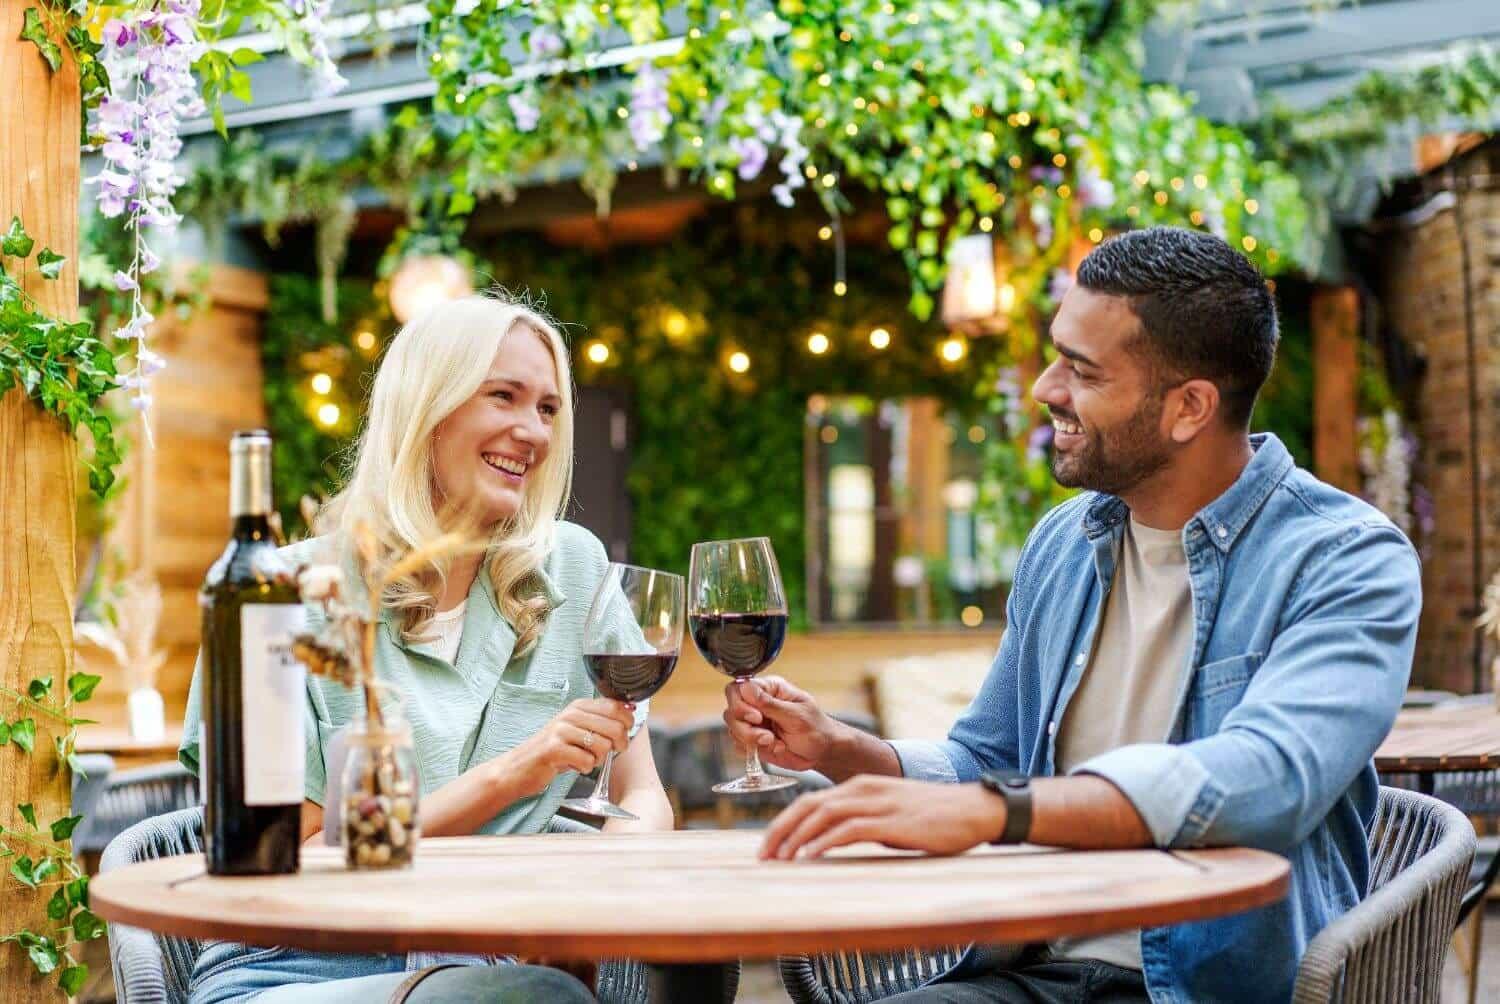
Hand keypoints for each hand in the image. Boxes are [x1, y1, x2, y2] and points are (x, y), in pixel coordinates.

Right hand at [499, 698, 634, 797]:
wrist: (520, 767)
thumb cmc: (553, 750)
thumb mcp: (577, 729)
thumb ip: (600, 721)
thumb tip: (631, 713)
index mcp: (578, 706)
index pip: (616, 707)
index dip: (627, 722)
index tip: (625, 733)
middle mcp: (570, 714)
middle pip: (614, 727)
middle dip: (619, 745)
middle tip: (608, 752)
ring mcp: (561, 730)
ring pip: (603, 746)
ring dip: (598, 759)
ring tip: (584, 759)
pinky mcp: (554, 749)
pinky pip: (587, 761)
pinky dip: (584, 768)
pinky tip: (573, 765)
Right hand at [723, 675, 837, 771]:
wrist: (822, 752)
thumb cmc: (816, 729)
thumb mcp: (796, 715)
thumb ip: (770, 704)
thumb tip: (746, 688)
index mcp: (769, 689)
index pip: (738, 689)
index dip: (741, 704)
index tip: (757, 717)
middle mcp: (757, 704)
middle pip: (731, 711)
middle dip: (746, 728)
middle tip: (767, 736)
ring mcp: (754, 723)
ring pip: (733, 730)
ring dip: (752, 740)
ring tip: (774, 743)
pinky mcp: (753, 741)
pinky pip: (739, 745)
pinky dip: (754, 750)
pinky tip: (774, 748)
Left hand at [759, 776, 1006, 859]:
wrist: (973, 808)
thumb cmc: (934, 817)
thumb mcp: (890, 814)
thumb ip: (863, 822)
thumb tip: (836, 843)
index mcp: (859, 786)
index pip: (809, 802)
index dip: (784, 824)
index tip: (768, 847)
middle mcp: (862, 789)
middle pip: (807, 806)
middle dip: (780, 831)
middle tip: (763, 857)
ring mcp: (876, 803)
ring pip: (822, 816)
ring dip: (796, 839)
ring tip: (780, 861)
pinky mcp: (890, 821)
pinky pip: (847, 830)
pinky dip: (824, 843)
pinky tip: (810, 858)